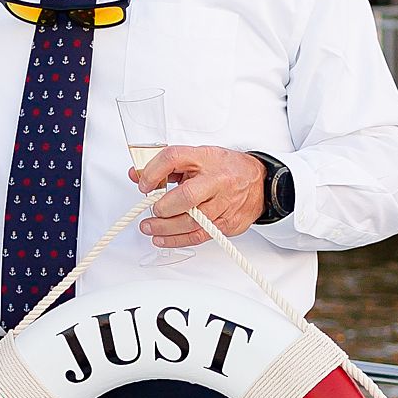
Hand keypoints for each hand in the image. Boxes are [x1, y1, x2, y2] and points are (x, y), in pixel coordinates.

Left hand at [130, 145, 265, 246]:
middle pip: (186, 197)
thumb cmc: (225, 168)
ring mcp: (224, 204)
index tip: (143, 184)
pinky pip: (200, 236)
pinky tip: (163, 239)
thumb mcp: (197, 158)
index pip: (173, 158)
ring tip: (149, 228)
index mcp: (205, 158)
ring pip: (192, 222)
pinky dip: (178, 240)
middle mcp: (216, 180)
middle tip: (151, 211)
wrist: (260, 182)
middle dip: (162, 208)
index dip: (152, 172)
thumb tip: (137, 176)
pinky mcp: (228, 224)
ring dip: (165, 228)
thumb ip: (167, 167)